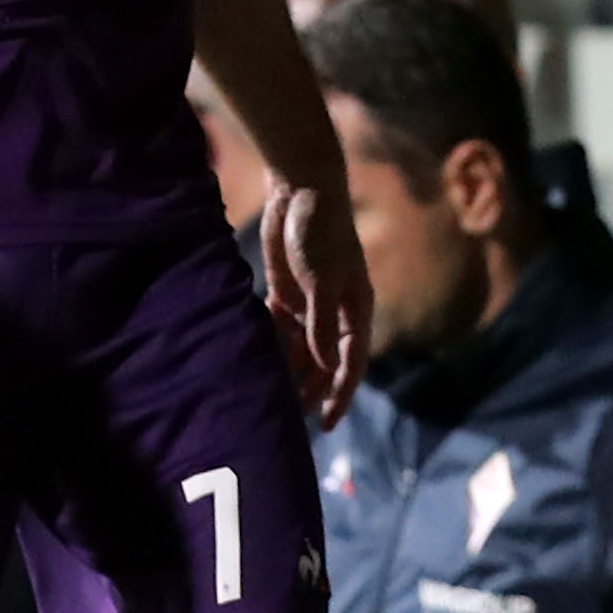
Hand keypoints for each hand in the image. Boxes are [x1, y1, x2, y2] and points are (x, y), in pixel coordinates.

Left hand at [262, 174, 370, 426]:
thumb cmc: (321, 232)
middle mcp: (335, 311)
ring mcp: (310, 301)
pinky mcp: (286, 289)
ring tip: (273, 398)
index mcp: (355, 311)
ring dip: (290, 370)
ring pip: (301, 347)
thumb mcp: (323, 280)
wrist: (301, 189)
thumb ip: (321, 324)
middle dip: (312, 389)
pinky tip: (257, 363)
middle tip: (293, 420)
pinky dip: (272, 343)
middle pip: (325, 361)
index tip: (326, 423)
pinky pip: (280, 326)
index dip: (340, 394)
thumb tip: (324, 365)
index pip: (351, 363)